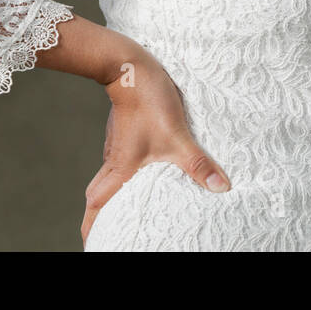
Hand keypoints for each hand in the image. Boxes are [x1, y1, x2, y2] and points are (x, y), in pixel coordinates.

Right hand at [81, 50, 230, 247]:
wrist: (132, 67)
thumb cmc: (149, 102)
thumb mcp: (178, 137)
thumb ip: (198, 163)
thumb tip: (220, 187)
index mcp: (121, 168)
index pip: (96, 204)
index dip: (90, 225)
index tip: (91, 242)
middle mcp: (114, 158)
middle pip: (96, 192)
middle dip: (99, 213)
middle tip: (108, 227)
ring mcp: (118, 143)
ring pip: (109, 174)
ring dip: (113, 190)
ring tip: (128, 203)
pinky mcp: (125, 129)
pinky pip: (120, 156)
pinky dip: (126, 170)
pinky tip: (143, 168)